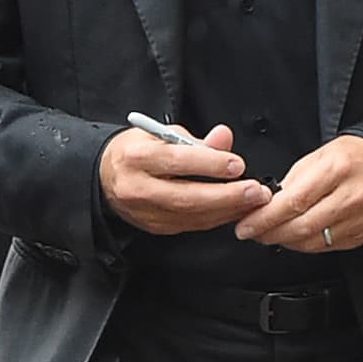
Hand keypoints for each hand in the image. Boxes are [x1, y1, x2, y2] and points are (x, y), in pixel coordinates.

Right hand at [99, 123, 271, 235]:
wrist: (106, 176)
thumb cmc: (137, 151)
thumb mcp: (161, 134)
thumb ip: (196, 140)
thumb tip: (223, 138)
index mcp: (137, 157)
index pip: (177, 161)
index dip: (211, 164)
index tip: (238, 164)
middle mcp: (138, 187)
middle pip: (187, 196)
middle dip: (227, 196)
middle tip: (255, 191)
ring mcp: (145, 212)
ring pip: (192, 215)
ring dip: (228, 210)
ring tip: (252, 201)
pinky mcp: (155, 227)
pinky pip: (191, 224)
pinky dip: (216, 217)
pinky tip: (234, 210)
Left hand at [233, 135, 362, 252]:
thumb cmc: (351, 157)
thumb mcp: (319, 155)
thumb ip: (293, 180)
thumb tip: (266, 203)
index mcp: (336, 170)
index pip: (294, 201)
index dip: (265, 217)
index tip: (246, 224)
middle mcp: (350, 196)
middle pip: (301, 226)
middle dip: (269, 232)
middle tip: (251, 232)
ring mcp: (357, 219)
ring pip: (312, 242)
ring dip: (284, 241)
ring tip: (268, 233)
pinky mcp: (360, 235)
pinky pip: (325, 247)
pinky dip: (304, 244)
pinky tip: (293, 236)